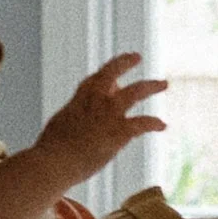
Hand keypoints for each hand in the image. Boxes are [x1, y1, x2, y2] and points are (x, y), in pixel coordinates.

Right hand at [35, 55, 167, 189]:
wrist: (54, 162)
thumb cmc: (53, 152)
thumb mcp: (61, 126)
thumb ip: (75, 119)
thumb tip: (80, 123)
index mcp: (78, 100)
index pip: (94, 80)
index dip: (105, 76)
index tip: (114, 78)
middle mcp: (94, 101)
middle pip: (112, 72)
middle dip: (124, 62)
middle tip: (137, 56)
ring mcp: (108, 114)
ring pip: (135, 91)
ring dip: (151, 86)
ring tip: (164, 83)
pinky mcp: (119, 132)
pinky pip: (142, 122)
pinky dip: (154, 123)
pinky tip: (163, 125)